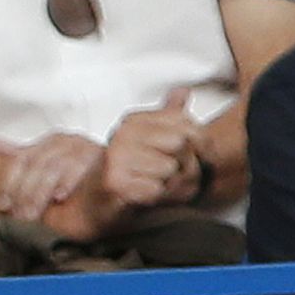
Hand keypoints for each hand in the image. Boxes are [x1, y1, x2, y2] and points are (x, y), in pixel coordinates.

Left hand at [0, 132, 102, 221]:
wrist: (124, 180)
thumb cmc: (83, 178)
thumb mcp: (47, 166)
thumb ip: (20, 156)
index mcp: (50, 143)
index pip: (22, 159)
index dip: (10, 182)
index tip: (2, 204)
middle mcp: (66, 142)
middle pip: (36, 165)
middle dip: (24, 193)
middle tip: (18, 216)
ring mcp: (85, 147)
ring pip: (54, 167)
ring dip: (40, 193)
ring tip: (32, 214)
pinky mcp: (104, 158)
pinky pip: (83, 168)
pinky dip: (68, 182)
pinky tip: (59, 198)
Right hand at [44, 89, 202, 239]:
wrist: (94, 204)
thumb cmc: (129, 174)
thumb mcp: (149, 141)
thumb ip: (168, 117)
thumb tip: (183, 91)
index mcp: (134, 121)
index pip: (189, 125)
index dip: (200, 147)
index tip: (188, 158)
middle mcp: (123, 133)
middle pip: (181, 145)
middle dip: (186, 168)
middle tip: (169, 177)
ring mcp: (116, 156)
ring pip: (171, 170)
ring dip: (171, 186)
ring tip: (154, 187)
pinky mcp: (115, 181)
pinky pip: (157, 190)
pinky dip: (156, 199)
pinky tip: (143, 197)